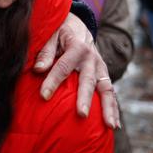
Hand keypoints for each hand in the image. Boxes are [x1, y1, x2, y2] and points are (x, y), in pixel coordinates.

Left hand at [32, 13, 119, 128]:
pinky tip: (114, 125)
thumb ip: (46, 52)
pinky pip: (111, 93)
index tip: (43, 96)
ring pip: (107, 89)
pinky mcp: (105, 76)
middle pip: (88, 81)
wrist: (81, 27)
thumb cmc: (62, 34)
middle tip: (81, 114)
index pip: (63, 66)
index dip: (52, 81)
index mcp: (76, 47)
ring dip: (108, 108)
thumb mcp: (52, 36)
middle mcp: (92, 59)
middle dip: (84, 98)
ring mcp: (101, 68)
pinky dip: (114, 109)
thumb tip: (38, 69)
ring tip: (109, 125)